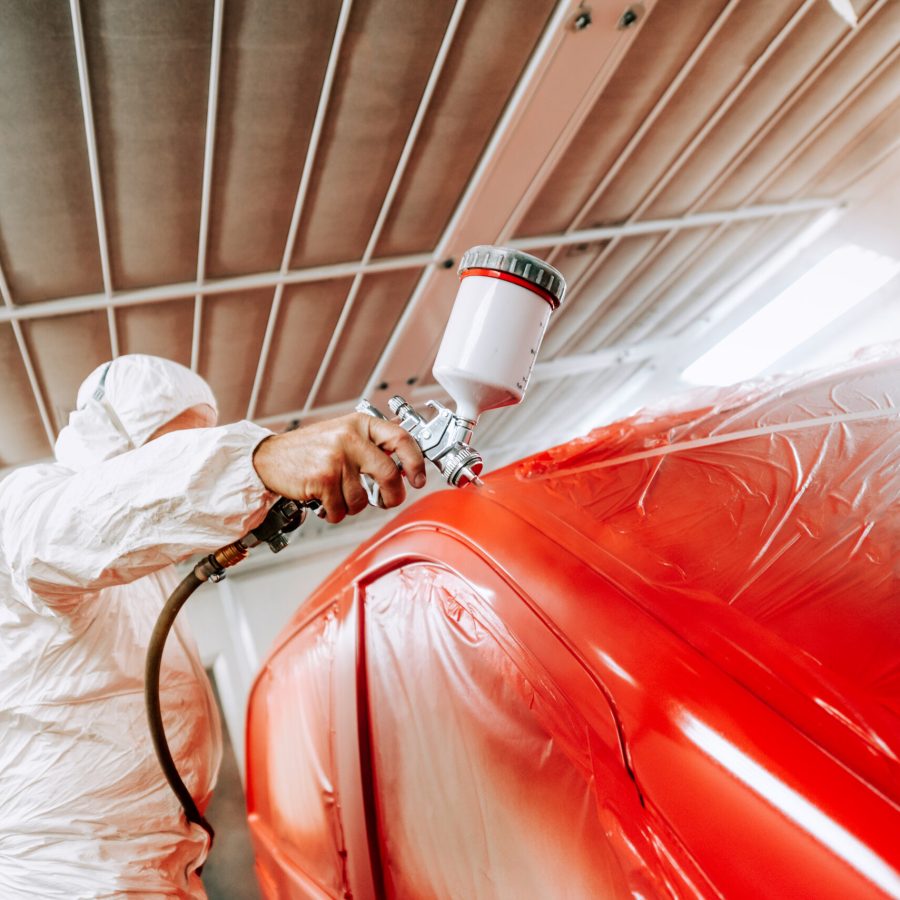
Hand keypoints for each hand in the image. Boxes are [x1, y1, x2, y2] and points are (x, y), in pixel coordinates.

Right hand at [252, 413, 426, 522]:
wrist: (269, 458)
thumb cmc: (308, 449)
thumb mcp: (343, 433)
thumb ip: (371, 442)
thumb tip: (404, 453)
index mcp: (360, 424)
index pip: (401, 438)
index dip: (416, 461)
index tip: (419, 478)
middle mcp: (350, 438)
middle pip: (389, 474)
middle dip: (392, 496)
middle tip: (387, 501)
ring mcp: (336, 459)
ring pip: (362, 498)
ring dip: (351, 506)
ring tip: (337, 494)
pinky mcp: (323, 479)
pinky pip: (341, 509)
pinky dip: (335, 513)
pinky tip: (324, 500)